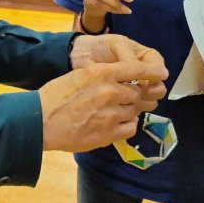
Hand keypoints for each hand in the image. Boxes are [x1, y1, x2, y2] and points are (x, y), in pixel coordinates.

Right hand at [38, 60, 166, 151]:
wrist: (42, 121)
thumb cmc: (55, 95)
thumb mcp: (78, 75)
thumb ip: (100, 75)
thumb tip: (117, 76)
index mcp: (101, 73)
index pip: (136, 69)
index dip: (152, 72)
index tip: (162, 73)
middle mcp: (110, 91)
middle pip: (137, 92)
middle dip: (135, 94)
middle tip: (126, 97)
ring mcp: (111, 113)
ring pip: (134, 110)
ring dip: (128, 110)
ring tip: (113, 111)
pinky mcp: (110, 133)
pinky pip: (130, 127)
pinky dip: (126, 125)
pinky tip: (114, 123)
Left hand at [70, 34, 167, 114]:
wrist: (80, 57)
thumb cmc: (100, 47)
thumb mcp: (118, 45)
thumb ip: (134, 60)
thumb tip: (158, 75)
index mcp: (146, 58)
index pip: (160, 70)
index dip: (154, 76)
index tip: (142, 81)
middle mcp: (145, 75)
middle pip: (158, 89)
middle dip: (149, 92)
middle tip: (134, 91)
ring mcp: (136, 89)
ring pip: (150, 101)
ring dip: (141, 102)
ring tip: (125, 98)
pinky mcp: (126, 101)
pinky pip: (137, 109)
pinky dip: (132, 109)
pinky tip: (121, 105)